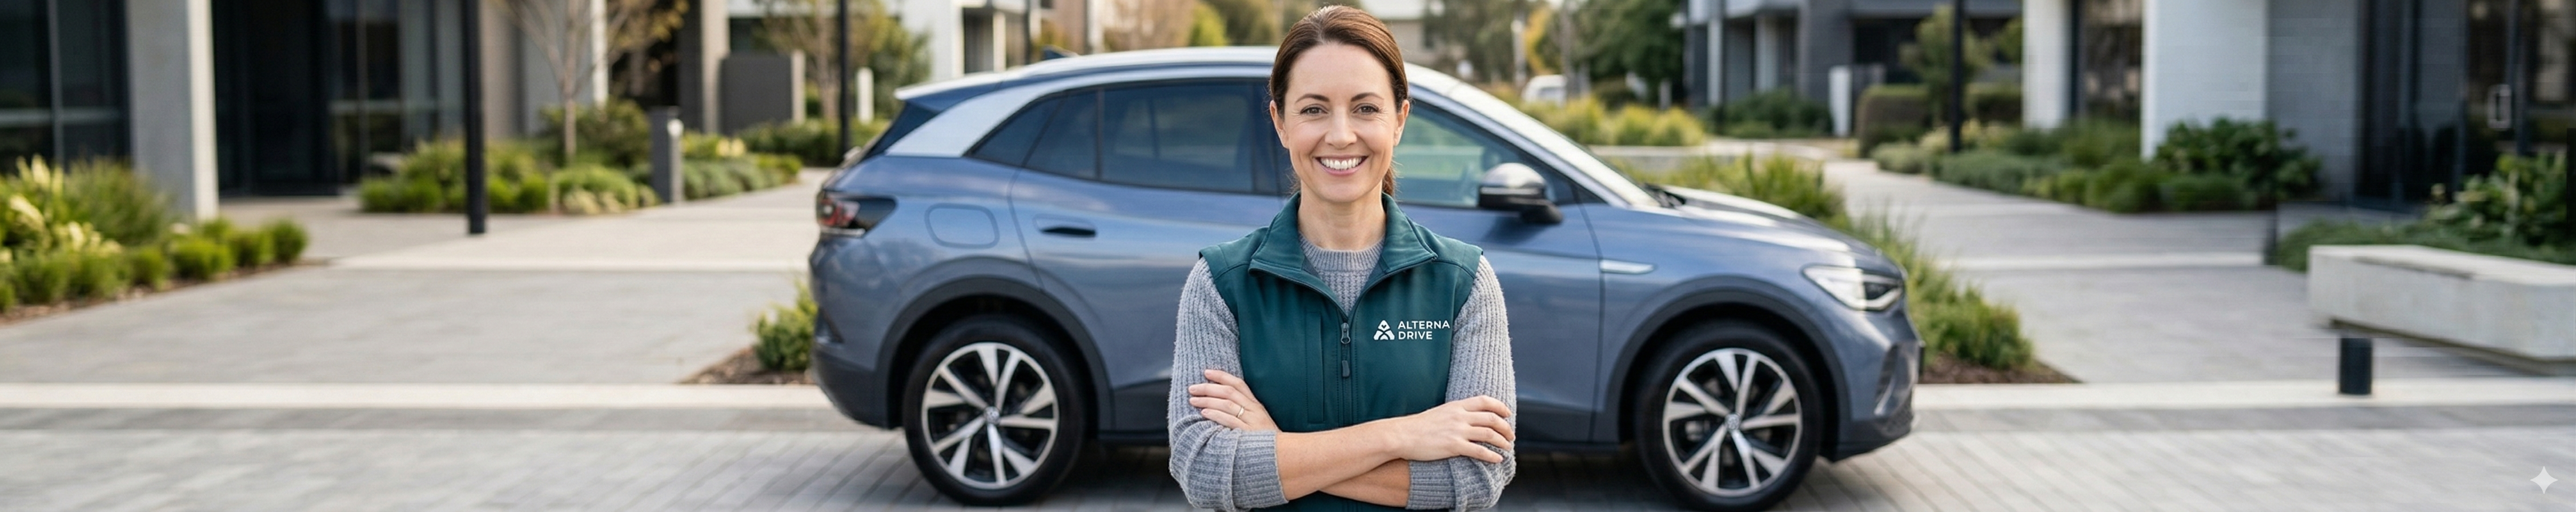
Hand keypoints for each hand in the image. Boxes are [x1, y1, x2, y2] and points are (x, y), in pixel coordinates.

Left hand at [1188, 369, 1277, 431]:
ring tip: (1193, 400)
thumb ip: (1243, 411)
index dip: (1221, 376)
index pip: (1238, 384)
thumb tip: (1220, 403)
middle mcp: (1254, 410)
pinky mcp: (1248, 434)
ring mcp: (1252, 421)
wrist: (1284, 456)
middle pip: (1229, 392)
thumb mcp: (1257, 421)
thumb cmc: (1266, 440)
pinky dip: (1216, 415)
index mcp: (1256, 405)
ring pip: (1227, 404)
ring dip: (1208, 400)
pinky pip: (1230, 421)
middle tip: (1192, 388)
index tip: (1206, 372)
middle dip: (1209, 388)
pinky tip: (1204, 413)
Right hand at [1369, 395, 1514, 462]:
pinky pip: (1479, 451)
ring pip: (1489, 434)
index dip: (1500, 407)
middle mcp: (1460, 416)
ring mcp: (1457, 431)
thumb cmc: (1418, 426)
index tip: (1507, 414)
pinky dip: (1492, 455)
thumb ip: (1455, 414)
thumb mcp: (1439, 412)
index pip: (1485, 401)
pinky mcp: (1454, 446)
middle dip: (1506, 427)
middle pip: (1492, 418)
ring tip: (1508, 447)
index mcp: (1456, 406)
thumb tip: (1467, 419)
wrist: (1402, 435)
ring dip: (1502, 441)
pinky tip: (1497, 459)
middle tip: (1511, 435)